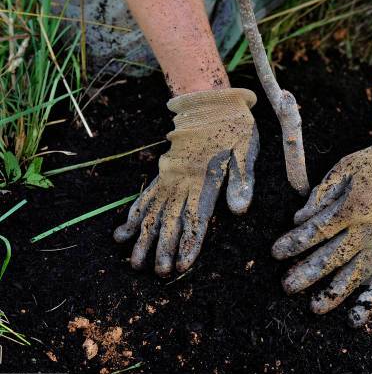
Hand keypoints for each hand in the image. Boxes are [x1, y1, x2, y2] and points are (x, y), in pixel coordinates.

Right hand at [114, 88, 258, 275]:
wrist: (212, 101)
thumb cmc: (235, 127)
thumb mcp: (246, 150)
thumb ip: (242, 181)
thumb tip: (239, 211)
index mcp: (204, 180)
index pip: (195, 218)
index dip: (189, 243)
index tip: (181, 265)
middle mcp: (182, 181)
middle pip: (170, 221)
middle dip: (163, 249)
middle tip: (157, 273)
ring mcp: (169, 177)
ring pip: (152, 212)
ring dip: (143, 238)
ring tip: (134, 262)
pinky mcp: (164, 172)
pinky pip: (145, 196)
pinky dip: (134, 215)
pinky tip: (123, 230)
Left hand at [272, 128, 371, 326]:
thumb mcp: (347, 167)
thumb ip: (322, 193)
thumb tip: (299, 218)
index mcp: (352, 208)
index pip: (315, 231)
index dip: (294, 243)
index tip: (276, 253)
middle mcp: (367, 232)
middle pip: (331, 258)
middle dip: (307, 273)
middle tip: (287, 287)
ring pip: (355, 275)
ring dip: (334, 293)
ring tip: (315, 307)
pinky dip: (370, 301)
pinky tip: (356, 318)